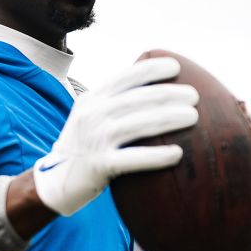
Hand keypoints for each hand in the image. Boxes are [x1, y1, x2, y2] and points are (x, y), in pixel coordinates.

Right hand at [32, 57, 198, 215]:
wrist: (55, 183)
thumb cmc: (83, 148)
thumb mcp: (90, 117)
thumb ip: (113, 103)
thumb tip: (155, 91)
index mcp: (92, 99)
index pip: (126, 76)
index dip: (152, 69)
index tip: (176, 67)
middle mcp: (92, 115)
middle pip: (139, 98)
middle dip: (170, 94)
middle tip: (194, 96)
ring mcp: (95, 139)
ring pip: (140, 123)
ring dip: (171, 118)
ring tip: (194, 117)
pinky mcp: (100, 165)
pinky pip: (135, 158)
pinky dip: (158, 156)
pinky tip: (177, 154)